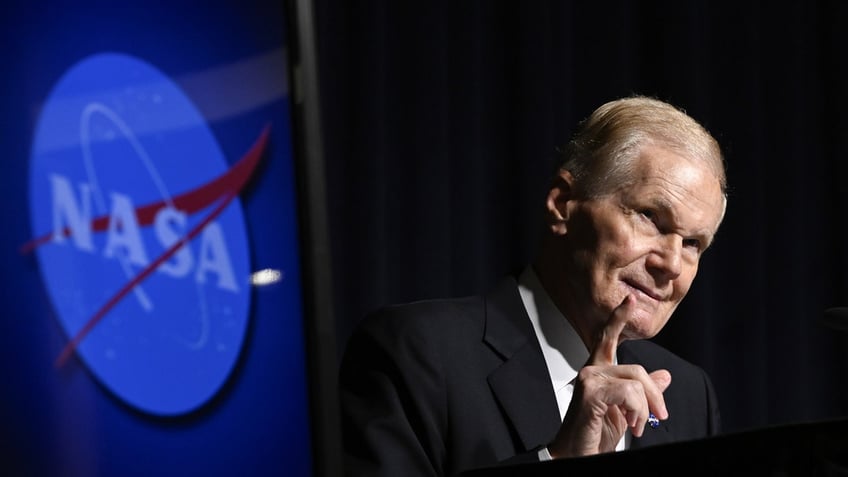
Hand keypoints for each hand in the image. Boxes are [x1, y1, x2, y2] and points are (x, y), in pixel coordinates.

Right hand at [547, 295, 671, 457]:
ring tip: (636, 426)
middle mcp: (590, 370)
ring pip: (635, 382)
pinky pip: (629, 393)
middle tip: (658, 416)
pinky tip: (630, 424)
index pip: (608, 338)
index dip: (619, 317)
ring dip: (644, 409)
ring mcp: (588, 379)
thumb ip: (642, 392)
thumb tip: (664, 376)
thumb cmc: (595, 435)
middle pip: (637, 369)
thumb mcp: (626, 412)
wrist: (578, 455)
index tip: (631, 299)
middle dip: (654, 395)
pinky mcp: (590, 393)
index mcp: (597, 371)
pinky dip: (637, 411)